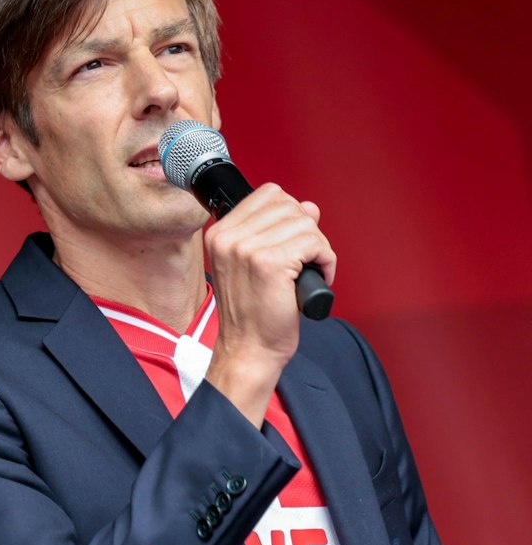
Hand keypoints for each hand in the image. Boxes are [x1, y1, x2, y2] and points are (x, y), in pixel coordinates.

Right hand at [202, 184, 336, 425]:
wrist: (249, 349)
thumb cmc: (253, 314)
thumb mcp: (258, 265)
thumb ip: (277, 232)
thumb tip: (309, 207)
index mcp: (220, 234)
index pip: (268, 194)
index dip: (290, 215)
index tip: (292, 242)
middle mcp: (229, 238)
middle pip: (289, 205)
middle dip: (306, 230)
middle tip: (303, 260)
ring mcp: (246, 249)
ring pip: (305, 223)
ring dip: (318, 248)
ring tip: (308, 272)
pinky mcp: (270, 263)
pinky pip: (314, 243)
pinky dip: (326, 261)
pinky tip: (315, 279)